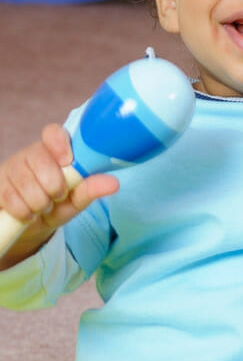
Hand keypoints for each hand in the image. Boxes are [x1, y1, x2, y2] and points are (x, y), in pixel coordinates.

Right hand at [0, 124, 117, 267]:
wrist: (28, 227)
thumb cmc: (57, 206)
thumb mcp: (76, 200)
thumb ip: (90, 189)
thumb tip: (114, 183)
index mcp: (55, 151)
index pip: (53, 133)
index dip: (59, 143)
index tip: (67, 161)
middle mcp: (30, 155)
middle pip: (40, 160)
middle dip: (53, 186)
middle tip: (57, 196)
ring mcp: (10, 168)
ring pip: (25, 181)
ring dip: (39, 202)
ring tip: (43, 206)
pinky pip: (9, 196)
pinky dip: (23, 210)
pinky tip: (28, 213)